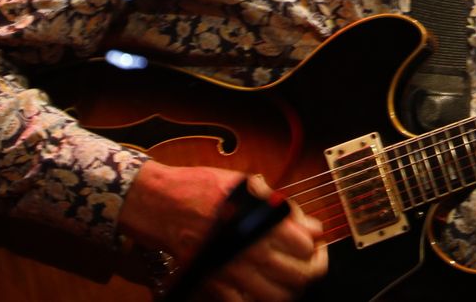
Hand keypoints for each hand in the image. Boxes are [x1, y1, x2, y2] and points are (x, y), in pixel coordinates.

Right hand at [119, 161, 326, 300]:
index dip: (315, 241)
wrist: (160, 203)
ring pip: (278, 296)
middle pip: (300, 276)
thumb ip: (279, 205)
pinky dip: (259, 299)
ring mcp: (232, 273)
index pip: (307, 245)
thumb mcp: (244, 185)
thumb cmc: (200, 188)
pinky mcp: (215, 286)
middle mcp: (250, 251)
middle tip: (310, 259)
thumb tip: (307, 223)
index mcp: (260, 223)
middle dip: (311, 267)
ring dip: (290, 287)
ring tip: (290, 274)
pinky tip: (262, 286)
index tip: (313, 237)